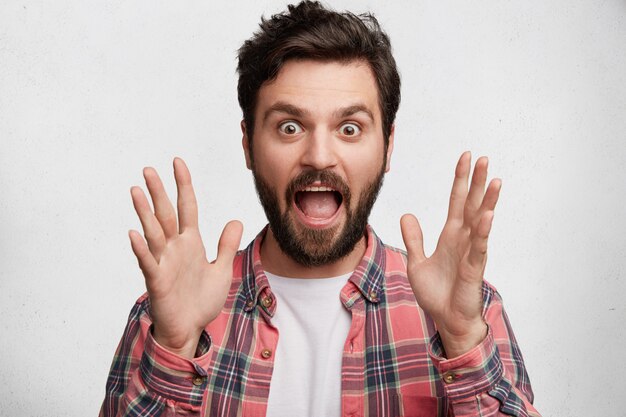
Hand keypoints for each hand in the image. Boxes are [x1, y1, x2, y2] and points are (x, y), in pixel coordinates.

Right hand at [128, 158, 242, 358]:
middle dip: (158, 191)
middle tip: (148, 169)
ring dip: (144, 212)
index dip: (183, 185)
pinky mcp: (157, 280)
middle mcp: (175, 248)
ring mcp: (164, 262)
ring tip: (135, 191)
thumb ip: (226, 245)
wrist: (190, 329)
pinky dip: (142, 249)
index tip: (178, 162)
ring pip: (153, 232)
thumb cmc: (201, 301)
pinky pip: (148, 262)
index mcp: (190, 242)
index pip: (186, 207)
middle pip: (165, 214)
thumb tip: (235, 221)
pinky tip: (133, 234)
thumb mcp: (221, 269)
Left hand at [400, 152, 499, 357]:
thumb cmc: (436, 293)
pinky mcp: (473, 268)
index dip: (460, 180)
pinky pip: (479, 246)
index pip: (457, 201)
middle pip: (472, 204)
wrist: (446, 320)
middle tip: (484, 158)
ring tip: (495, 180)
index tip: (465, 158)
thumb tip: (407, 215)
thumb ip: (414, 239)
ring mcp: (471, 252)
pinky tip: (487, 214)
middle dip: (477, 182)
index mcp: (450, 235)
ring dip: (488, 201)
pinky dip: (483, 231)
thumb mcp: (416, 262)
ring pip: (481, 221)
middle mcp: (464, 239)